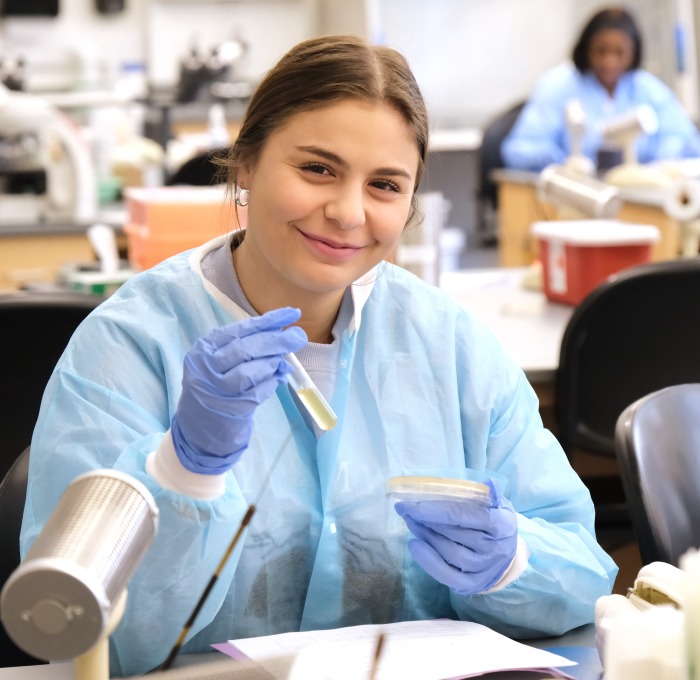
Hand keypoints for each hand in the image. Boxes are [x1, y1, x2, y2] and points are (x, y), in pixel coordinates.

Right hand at [171, 307, 306, 473]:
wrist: (198, 430)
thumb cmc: (214, 388)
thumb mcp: (219, 362)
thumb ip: (244, 346)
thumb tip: (280, 331)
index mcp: (204, 349)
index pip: (240, 329)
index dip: (267, 321)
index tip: (291, 313)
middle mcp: (206, 368)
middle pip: (246, 349)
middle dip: (276, 341)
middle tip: (298, 336)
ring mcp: (216, 390)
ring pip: (250, 371)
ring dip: (272, 363)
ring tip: (283, 361)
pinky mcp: (230, 409)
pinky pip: (257, 392)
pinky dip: (271, 383)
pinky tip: (278, 377)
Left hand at [394, 481, 517, 594]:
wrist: (506, 556)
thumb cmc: (494, 522)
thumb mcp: (496, 503)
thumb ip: (480, 492)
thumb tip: (454, 483)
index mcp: (501, 524)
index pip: (462, 514)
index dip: (434, 508)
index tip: (410, 502)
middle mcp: (495, 549)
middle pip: (453, 533)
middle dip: (425, 519)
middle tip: (406, 509)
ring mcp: (484, 569)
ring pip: (448, 552)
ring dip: (425, 536)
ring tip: (411, 523)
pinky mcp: (473, 585)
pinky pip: (447, 575)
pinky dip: (427, 561)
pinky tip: (415, 545)